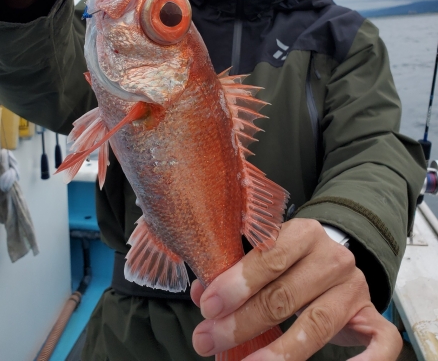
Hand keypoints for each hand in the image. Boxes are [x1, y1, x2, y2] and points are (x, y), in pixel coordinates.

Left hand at [191, 219, 401, 359]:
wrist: (335, 258)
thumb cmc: (290, 260)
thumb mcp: (264, 255)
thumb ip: (234, 271)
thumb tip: (201, 294)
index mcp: (303, 233)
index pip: (269, 257)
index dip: (237, 283)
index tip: (209, 307)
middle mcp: (332, 257)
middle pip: (286, 294)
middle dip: (242, 322)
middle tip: (209, 340)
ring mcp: (355, 287)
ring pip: (318, 322)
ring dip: (279, 351)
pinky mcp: (373, 315)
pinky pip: (381, 341)